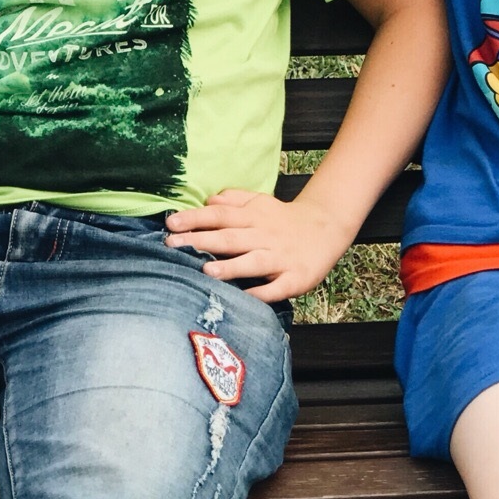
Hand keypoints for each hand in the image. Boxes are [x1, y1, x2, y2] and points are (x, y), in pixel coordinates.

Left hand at [165, 189, 358, 304]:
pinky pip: (277, 288)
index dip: (196, 218)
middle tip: (172, 246)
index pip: (220, 216)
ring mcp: (280, 258)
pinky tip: (246, 298)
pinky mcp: (295, 278)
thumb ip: (235, 199)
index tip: (171, 223)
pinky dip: (263, 293)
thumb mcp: (261, 202)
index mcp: (254, 217)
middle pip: (230, 238)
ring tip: (206, 271)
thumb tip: (208, 200)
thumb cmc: (284, 220)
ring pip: (252, 262)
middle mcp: (264, 236)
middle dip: (201, 242)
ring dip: (230, 267)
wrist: (327, 228)